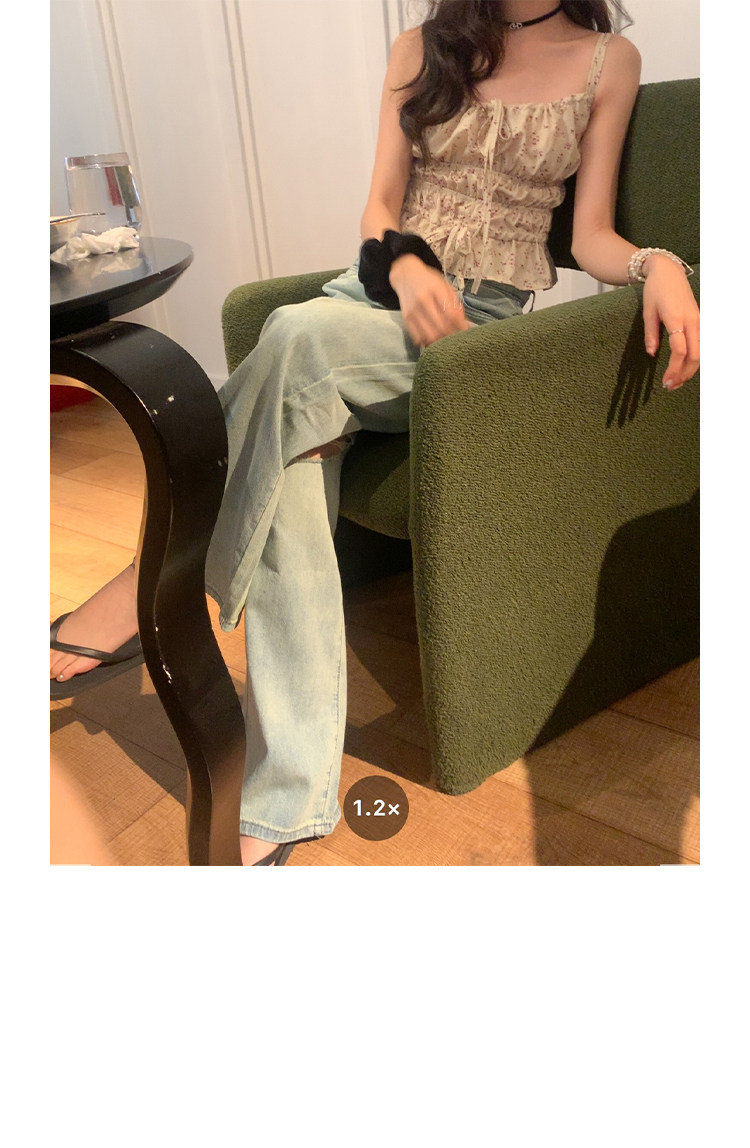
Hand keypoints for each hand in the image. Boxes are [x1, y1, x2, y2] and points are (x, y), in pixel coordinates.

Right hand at [389, 255, 471, 346]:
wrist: (405, 276)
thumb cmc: (429, 281)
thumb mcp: (445, 286)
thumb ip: (455, 304)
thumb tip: (465, 324)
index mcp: (436, 290)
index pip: (450, 314)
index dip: (460, 326)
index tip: (465, 332)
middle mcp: (423, 300)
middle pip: (441, 326)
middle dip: (451, 335)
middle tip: (456, 338)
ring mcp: (413, 311)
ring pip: (429, 335)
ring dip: (439, 341)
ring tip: (445, 341)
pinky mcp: (406, 319)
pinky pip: (418, 337)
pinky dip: (427, 342)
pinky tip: (432, 340)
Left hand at [642, 254, 699, 390]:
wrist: (669, 272)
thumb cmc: (656, 290)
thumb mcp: (647, 311)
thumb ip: (651, 333)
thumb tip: (651, 354)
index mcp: (677, 318)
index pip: (680, 351)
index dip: (674, 369)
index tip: (665, 382)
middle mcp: (692, 321)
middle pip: (695, 355)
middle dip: (684, 374)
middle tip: (670, 386)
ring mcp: (699, 321)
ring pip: (701, 352)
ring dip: (690, 370)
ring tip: (676, 382)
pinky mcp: (700, 321)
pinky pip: (701, 345)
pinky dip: (694, 359)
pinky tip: (684, 368)